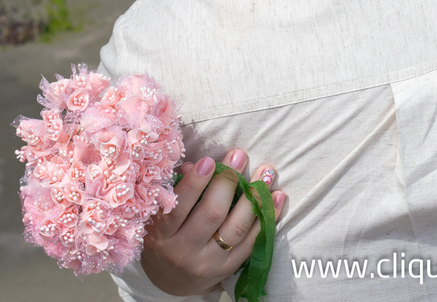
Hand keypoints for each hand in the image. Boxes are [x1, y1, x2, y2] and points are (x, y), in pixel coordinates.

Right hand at [141, 149, 285, 295]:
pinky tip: (277, 196)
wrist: (172, 280)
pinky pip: (252, 242)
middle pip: (212, 214)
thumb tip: (195, 164)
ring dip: (254, 197)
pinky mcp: (228, 268)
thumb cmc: (166, 237)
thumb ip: (176, 190)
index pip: (179, 207)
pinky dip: (267, 217)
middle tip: (239, 156)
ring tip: (265, 172)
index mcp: (162, 235)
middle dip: (228, 182)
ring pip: (236, 228)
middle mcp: (184, 251)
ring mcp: (208, 262)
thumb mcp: (159, 217)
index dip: (195, 183)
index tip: (209, 161)